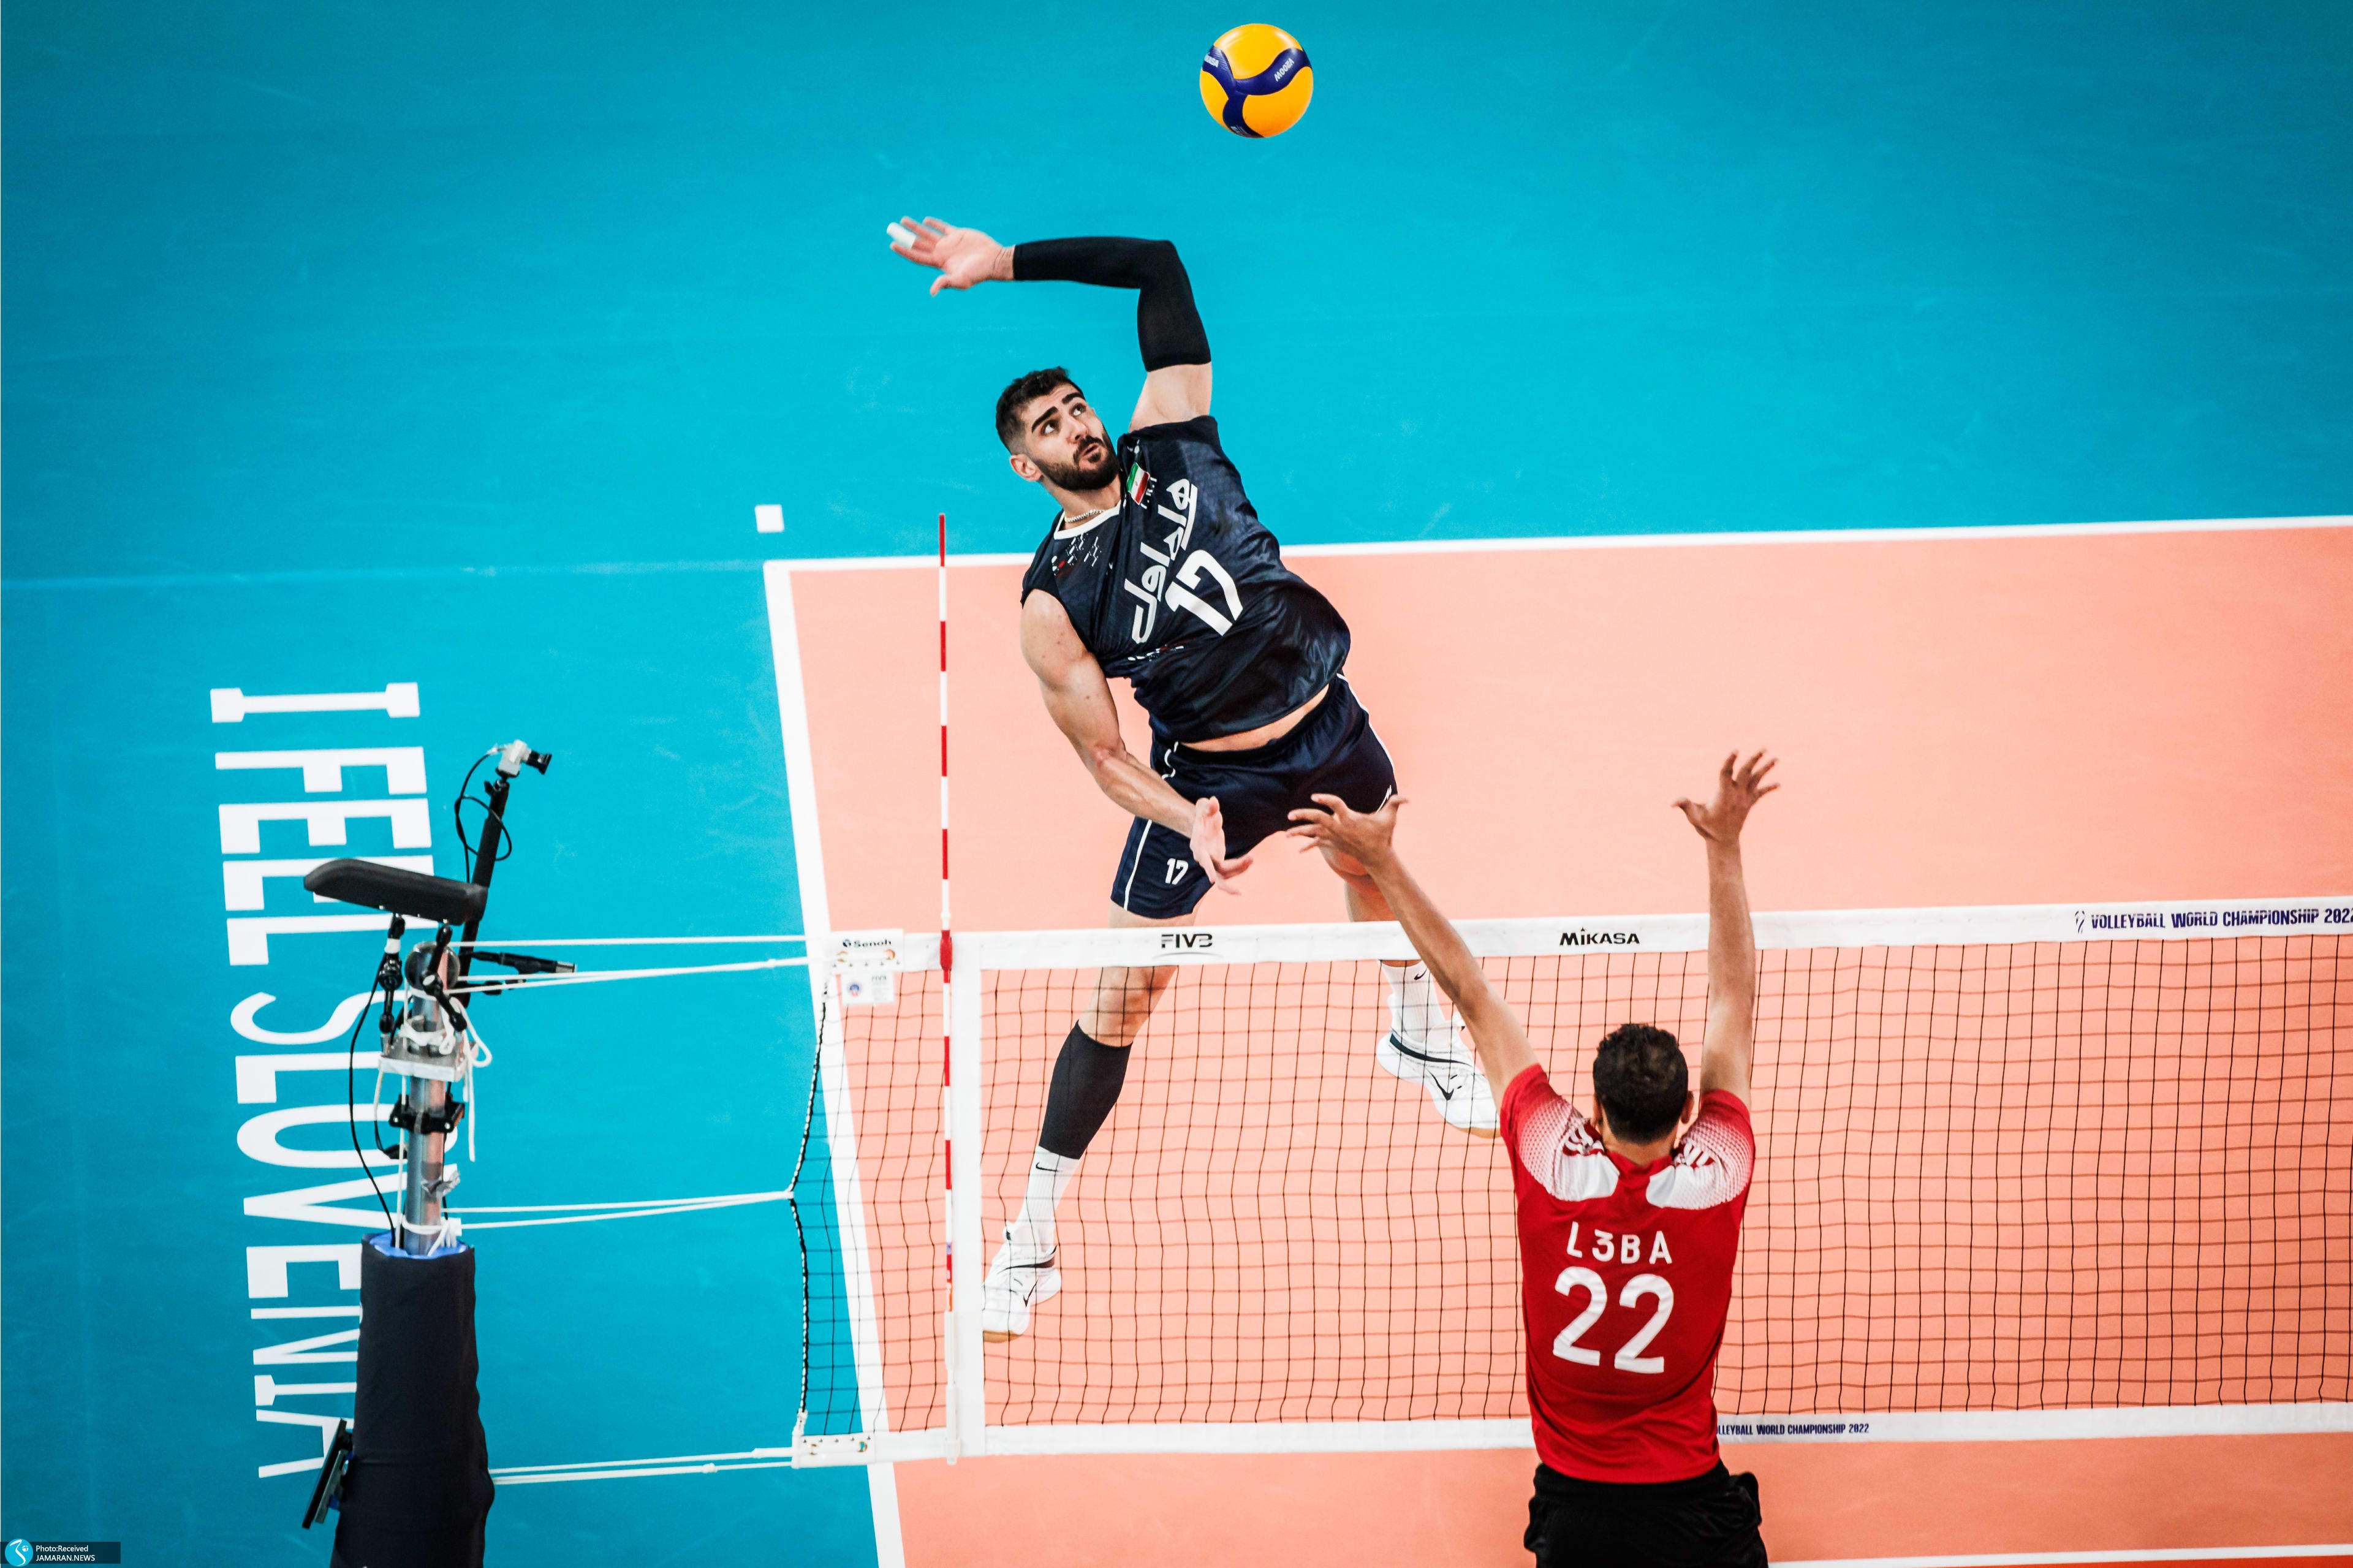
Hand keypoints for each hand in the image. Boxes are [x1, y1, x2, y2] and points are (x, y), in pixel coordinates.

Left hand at [888, 216, 1011, 295]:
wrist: (994, 260)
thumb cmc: (978, 273)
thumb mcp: (961, 280)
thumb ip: (946, 282)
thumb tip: (932, 291)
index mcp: (939, 263)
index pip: (917, 256)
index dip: (904, 251)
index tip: (892, 244)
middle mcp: (941, 252)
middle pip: (918, 244)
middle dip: (905, 237)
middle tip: (892, 229)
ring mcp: (949, 243)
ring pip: (927, 233)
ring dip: (915, 228)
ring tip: (903, 221)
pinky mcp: (958, 235)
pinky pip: (943, 228)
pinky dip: (935, 224)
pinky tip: (926, 220)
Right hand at [1189, 796, 1252, 893]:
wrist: (1201, 822)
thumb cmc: (1203, 814)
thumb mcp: (1205, 807)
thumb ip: (1209, 806)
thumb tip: (1213, 800)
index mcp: (1198, 845)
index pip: (1203, 860)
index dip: (1208, 870)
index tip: (1212, 881)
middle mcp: (1203, 857)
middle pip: (1215, 874)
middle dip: (1229, 878)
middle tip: (1242, 880)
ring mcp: (1211, 862)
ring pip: (1225, 875)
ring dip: (1239, 869)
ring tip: (1251, 859)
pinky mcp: (1219, 862)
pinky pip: (1230, 871)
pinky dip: (1240, 868)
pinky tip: (1249, 861)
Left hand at [1285, 792, 1404, 869]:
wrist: (1377, 856)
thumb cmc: (1382, 834)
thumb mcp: (1390, 818)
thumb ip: (1396, 803)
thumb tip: (1408, 798)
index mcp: (1350, 818)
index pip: (1336, 806)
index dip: (1326, 800)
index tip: (1315, 796)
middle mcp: (1340, 828)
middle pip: (1318, 819)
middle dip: (1304, 816)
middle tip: (1290, 814)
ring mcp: (1335, 837)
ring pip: (1313, 833)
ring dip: (1299, 833)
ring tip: (1285, 834)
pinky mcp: (1334, 843)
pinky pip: (1317, 844)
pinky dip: (1307, 846)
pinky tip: (1298, 850)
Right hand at [1675, 751, 1778, 845]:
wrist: (1723, 841)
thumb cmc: (1706, 827)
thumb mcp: (1693, 816)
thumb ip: (1684, 805)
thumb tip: (1670, 803)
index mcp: (1723, 795)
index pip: (1726, 774)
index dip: (1730, 761)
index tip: (1735, 750)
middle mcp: (1736, 795)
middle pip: (1746, 773)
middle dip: (1754, 760)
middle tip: (1763, 748)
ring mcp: (1745, 799)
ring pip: (1757, 780)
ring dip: (1766, 769)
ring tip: (1776, 758)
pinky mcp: (1749, 804)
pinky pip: (1761, 793)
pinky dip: (1769, 788)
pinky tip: (1779, 784)